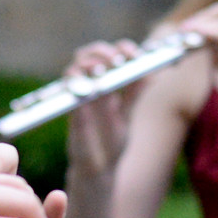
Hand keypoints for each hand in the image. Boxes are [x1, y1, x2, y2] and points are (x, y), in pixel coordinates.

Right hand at [62, 40, 140, 177]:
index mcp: (110, 82)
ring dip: (86, 64)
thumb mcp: (127, 115)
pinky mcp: (69, 110)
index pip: (113, 55)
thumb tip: (150, 72)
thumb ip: (134, 94)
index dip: (122, 49)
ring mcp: (78, 96)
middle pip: (90, 54)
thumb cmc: (113, 141)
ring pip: (75, 67)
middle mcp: (91, 84)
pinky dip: (75, 83)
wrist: (98, 168)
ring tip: (100, 70)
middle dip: (102, 52)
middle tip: (116, 61)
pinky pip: (67, 91)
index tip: (133, 54)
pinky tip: (87, 87)